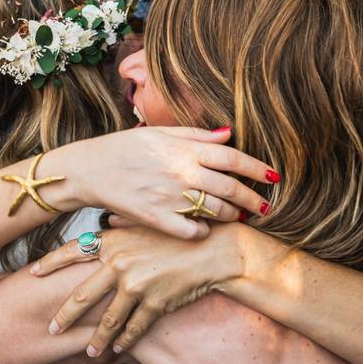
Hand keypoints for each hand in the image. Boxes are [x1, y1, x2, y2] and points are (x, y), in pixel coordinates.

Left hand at [31, 225, 245, 355]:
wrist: (216, 250)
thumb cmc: (184, 231)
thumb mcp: (151, 222)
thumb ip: (125, 224)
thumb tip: (108, 223)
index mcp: (114, 240)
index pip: (72, 250)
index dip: (50, 263)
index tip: (32, 274)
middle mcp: (119, 263)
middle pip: (82, 294)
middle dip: (64, 316)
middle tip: (51, 330)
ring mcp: (136, 285)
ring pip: (108, 319)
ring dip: (96, 339)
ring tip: (89, 351)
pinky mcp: (155, 303)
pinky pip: (134, 328)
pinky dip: (125, 340)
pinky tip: (118, 349)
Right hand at [60, 127, 277, 239]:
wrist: (89, 170)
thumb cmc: (123, 148)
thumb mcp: (159, 133)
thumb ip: (195, 134)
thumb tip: (229, 134)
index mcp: (184, 150)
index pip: (232, 158)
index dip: (256, 168)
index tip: (273, 176)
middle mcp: (182, 174)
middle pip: (230, 188)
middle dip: (253, 198)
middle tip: (266, 205)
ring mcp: (170, 198)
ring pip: (215, 211)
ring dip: (232, 215)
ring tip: (239, 216)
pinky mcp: (157, 219)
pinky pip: (191, 231)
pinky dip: (203, 231)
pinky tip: (206, 228)